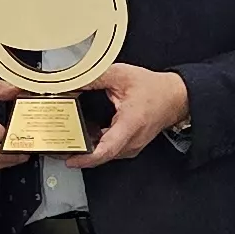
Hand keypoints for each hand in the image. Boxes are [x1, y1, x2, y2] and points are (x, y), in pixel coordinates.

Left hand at [73, 62, 190, 166]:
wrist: (175, 97)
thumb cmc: (154, 89)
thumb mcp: (121, 75)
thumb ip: (94, 78)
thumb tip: (72, 82)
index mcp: (131, 123)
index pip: (107, 149)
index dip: (87, 157)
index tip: (71, 158)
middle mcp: (132, 139)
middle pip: (102, 155)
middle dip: (79, 152)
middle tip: (59, 147)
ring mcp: (133, 146)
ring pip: (106, 154)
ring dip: (87, 149)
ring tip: (68, 140)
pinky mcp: (131, 145)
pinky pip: (111, 150)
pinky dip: (97, 145)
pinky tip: (86, 135)